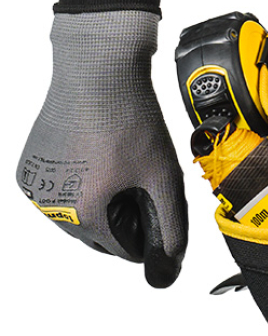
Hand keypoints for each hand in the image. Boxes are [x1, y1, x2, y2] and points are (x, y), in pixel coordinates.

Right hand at [16, 11, 187, 285]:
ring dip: (101, 204)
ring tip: (119, 166)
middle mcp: (51, 208)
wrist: (96, 73)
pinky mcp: (27, 169)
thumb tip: (171, 262)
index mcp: (85, 215)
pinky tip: (95, 158)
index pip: (125, 251)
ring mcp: (35, 188)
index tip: (156, 204)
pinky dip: (78, 187)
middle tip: (140, 181)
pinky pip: (59, 194)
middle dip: (124, 219)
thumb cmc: (131, 120)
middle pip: (100, 237)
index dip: (149, 231)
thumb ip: (171, 226)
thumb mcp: (163, 177)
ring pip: (78, 217)